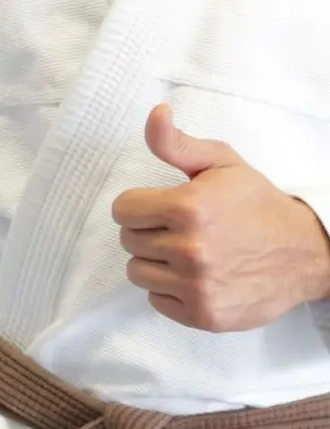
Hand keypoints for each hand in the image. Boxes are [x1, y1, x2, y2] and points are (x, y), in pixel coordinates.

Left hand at [112, 105, 329, 330]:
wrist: (306, 253)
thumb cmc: (258, 204)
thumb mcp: (221, 163)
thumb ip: (176, 142)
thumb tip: (155, 112)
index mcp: (189, 208)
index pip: (122, 210)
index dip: (139, 205)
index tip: (160, 206)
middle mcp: (190, 250)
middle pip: (128, 241)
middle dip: (149, 232)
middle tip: (180, 229)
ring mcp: (197, 286)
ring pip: (137, 272)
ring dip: (155, 262)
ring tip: (187, 253)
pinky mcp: (204, 315)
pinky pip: (156, 301)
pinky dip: (170, 290)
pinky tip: (196, 276)